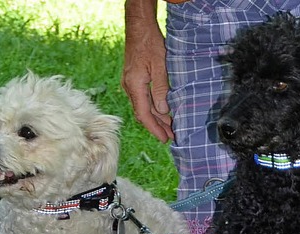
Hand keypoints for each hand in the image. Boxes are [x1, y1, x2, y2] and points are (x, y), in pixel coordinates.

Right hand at [123, 0, 173, 141]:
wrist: (139, 28)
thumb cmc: (150, 43)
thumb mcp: (160, 66)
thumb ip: (160, 89)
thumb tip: (163, 110)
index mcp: (135, 86)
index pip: (144, 114)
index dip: (155, 128)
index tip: (165, 138)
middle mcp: (129, 88)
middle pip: (143, 114)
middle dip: (157, 127)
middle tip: (170, 137)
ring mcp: (130, 84)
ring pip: (143, 107)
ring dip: (156, 118)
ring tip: (169, 127)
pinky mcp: (133, 80)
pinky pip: (142, 99)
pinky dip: (152, 108)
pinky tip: (161, 111)